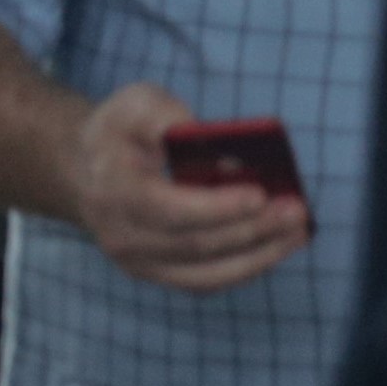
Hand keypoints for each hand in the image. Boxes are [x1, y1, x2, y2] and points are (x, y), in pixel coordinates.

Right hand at [72, 84, 308, 293]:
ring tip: (299, 231)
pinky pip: (206, 280)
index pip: (168, 210)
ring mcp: (138, 261)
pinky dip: (247, 267)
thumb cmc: (121, 133)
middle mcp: (122, 235)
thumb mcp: (136, 105)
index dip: (216, 208)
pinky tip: (279, 246)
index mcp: (115, 191)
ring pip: (205, 273)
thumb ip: (169, 116)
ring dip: (259, 255)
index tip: (259, 194)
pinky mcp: (157, 272)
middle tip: (296, 210)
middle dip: (252, 229)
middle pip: (195, 244)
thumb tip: (218, 145)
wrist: (86, 170)